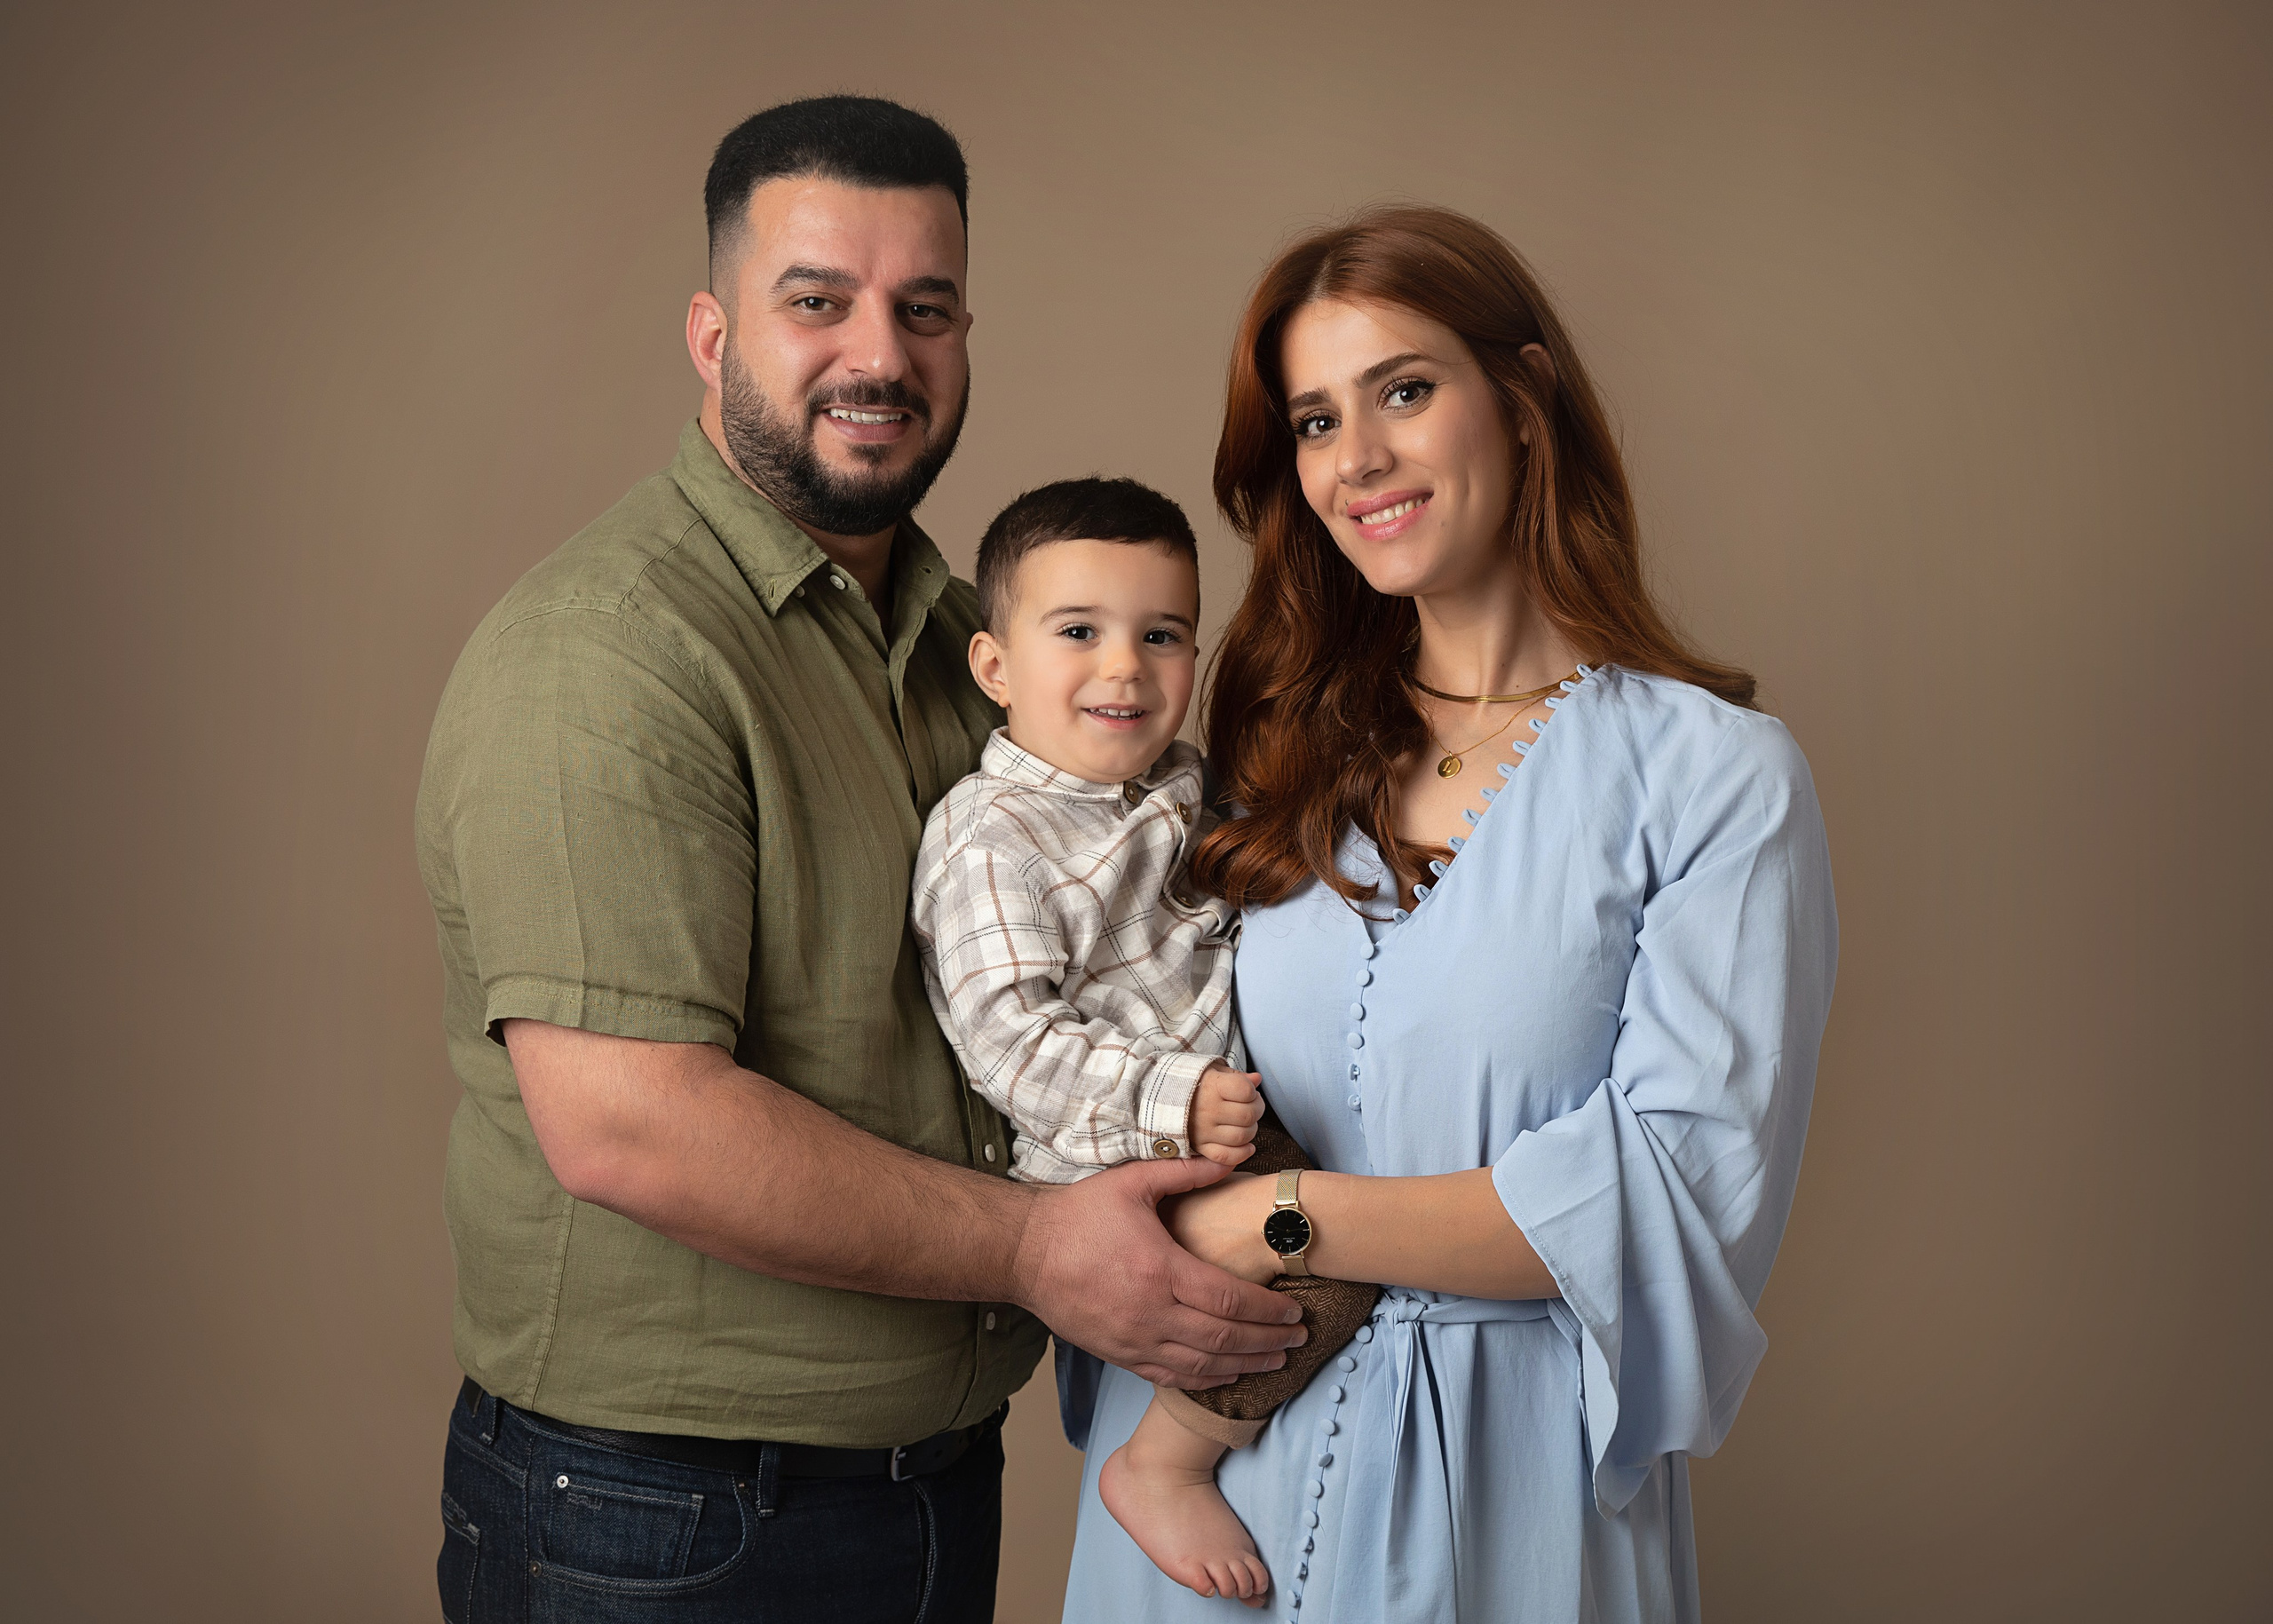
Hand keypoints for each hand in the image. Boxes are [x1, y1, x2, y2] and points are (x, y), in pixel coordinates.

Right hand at [1008, 1157, 1306, 1387]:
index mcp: (1161, 1270)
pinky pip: (1171, 1377)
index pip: (1230, 1300)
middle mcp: (1151, 1313)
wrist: (1024, 1252)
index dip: (1268, 1309)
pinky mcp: (1118, 1354)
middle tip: (1300, 1337)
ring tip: (1277, 1361)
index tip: (1295, 1310)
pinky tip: (1229, 1375)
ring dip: (1246, 1366)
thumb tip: (1230, 1159)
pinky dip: (1206, 1380)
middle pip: (1225, 1339)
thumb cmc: (1077, 1216)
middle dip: (1269, 1340)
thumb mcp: (1131, 1182)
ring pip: (1202, 1366)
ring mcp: (1134, 1340)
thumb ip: (1185, 1172)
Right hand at [1189, 1065, 1264, 1167]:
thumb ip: (1238, 1076)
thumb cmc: (1195, 1084)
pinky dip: (1242, 1153)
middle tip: (1252, 1106)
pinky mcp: (1201, 1147)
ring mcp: (1204, 1130)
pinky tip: (1247, 1146)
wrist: (1162, 1099)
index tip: (1248, 1091)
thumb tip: (1257, 1079)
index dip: (1252, 1091)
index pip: (1246, 1091)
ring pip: (1241, 1137)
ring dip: (1250, 1130)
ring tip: (1244, 1123)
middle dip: (1257, 1110)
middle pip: (1248, 1115)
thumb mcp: (1214, 1071)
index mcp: (1212, 1086)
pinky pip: (1227, 1157)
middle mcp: (1208, 1109)